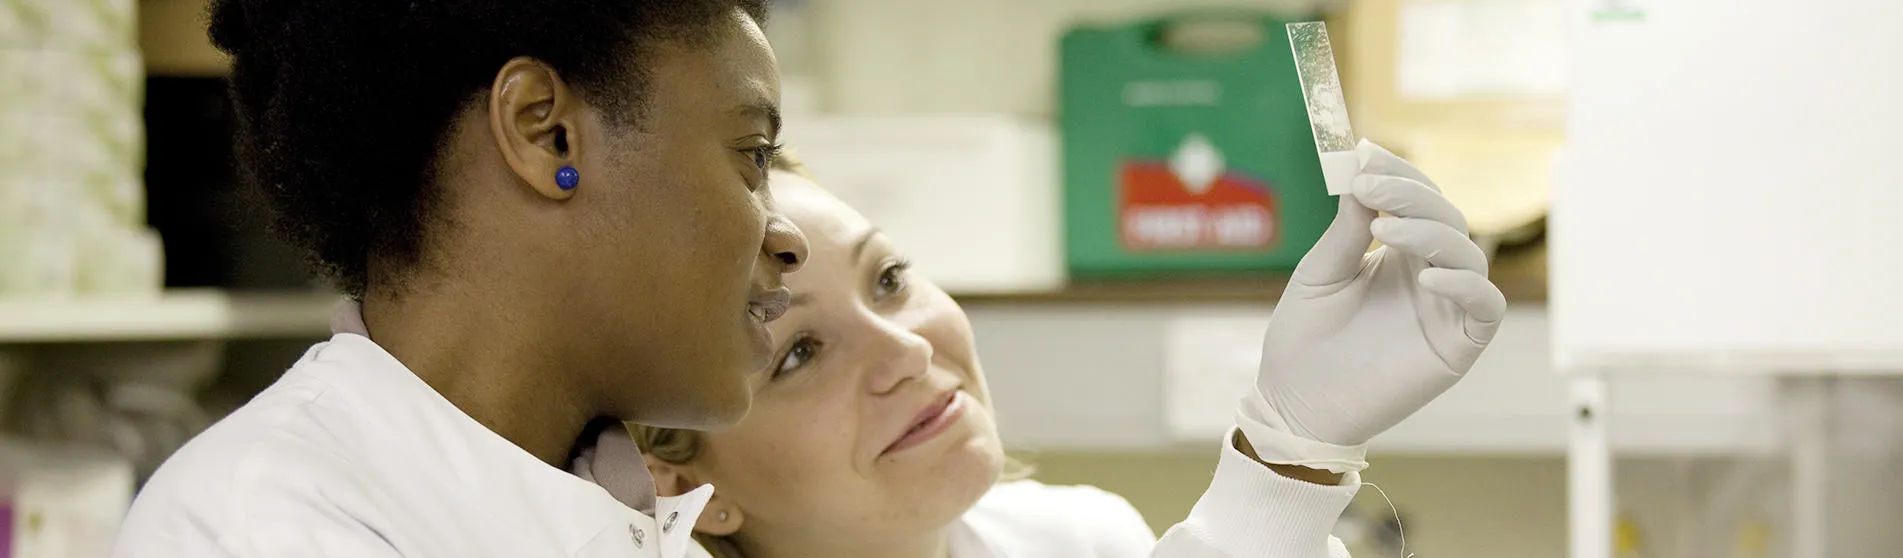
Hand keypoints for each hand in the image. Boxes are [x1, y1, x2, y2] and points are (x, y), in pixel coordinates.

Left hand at [1237, 140, 1505, 469]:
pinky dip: (1465, 284)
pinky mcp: (1459, 345)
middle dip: (1413, 195)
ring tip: (1385, 229)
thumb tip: (1364, 174)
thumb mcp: (1320, 274)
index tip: (1366, 156)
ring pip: (1468, 253)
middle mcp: (1428, 274)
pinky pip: (1486, 306)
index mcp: (1397, 254)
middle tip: (1374, 188)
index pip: (1417, 200)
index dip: (1400, 175)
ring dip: (1431, 232)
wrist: (1297, 404)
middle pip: (1446, 218)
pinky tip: (1425, 276)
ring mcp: (1446, 308)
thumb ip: (1347, 229)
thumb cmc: (1303, 341)